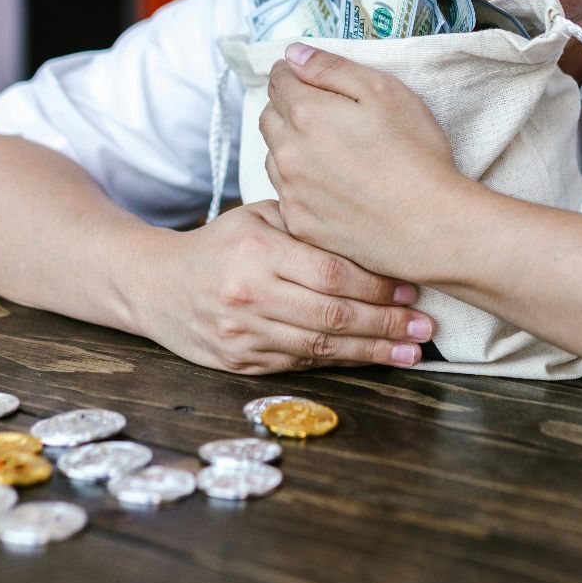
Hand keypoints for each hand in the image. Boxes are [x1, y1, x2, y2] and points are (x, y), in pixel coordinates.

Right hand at [143, 201, 432, 373]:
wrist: (155, 285)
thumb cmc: (219, 245)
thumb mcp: (256, 218)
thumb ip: (306, 226)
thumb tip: (373, 236)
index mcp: (256, 252)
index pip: (331, 274)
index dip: (377, 285)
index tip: (412, 288)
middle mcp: (249, 296)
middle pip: (332, 315)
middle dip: (386, 323)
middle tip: (425, 327)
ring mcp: (243, 335)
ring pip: (320, 346)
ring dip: (372, 351)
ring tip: (411, 351)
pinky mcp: (240, 364)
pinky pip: (300, 363)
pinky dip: (339, 362)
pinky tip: (370, 359)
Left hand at [260, 43, 473, 270]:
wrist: (431, 225)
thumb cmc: (415, 155)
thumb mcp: (384, 91)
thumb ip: (331, 68)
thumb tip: (293, 54)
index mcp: (306, 114)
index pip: (277, 79)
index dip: (294, 73)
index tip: (309, 77)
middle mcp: (288, 153)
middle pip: (269, 117)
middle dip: (288, 107)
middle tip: (326, 114)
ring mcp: (291, 192)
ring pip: (274, 156)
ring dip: (292, 146)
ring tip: (333, 152)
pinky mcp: (300, 224)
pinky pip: (286, 194)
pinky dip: (300, 184)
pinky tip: (334, 185)